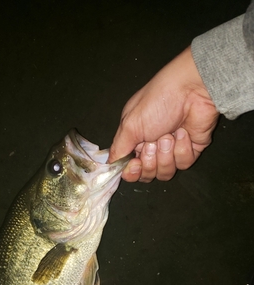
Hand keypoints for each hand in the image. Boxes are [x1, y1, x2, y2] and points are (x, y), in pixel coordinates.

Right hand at [108, 47, 219, 181]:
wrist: (192, 90)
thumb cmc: (157, 101)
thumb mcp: (130, 124)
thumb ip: (118, 149)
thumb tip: (110, 164)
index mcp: (135, 140)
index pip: (130, 169)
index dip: (132, 172)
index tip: (134, 164)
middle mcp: (152, 148)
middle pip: (147, 175)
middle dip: (149, 162)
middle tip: (152, 143)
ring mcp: (172, 151)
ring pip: (165, 173)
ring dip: (165, 155)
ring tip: (168, 136)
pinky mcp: (190, 151)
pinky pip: (183, 164)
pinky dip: (182, 149)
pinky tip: (183, 133)